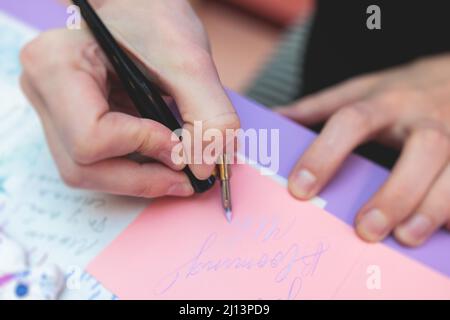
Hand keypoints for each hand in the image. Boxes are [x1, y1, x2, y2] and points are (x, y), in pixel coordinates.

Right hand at [20, 0, 238, 197]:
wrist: (141, 9)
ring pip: (87, 174)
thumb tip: (205, 168)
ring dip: (138, 181)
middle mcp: (44, 93)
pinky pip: (96, 166)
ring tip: (178, 172)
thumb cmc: (156, 19)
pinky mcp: (70, 124)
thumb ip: (208, 114)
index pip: (91, 137)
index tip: (180, 143)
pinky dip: (133, 171)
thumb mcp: (189, 61)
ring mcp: (53, 112)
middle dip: (142, 179)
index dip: (143, 146)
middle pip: (83, 167)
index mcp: (57, 65)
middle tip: (187, 178)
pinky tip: (161, 159)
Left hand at [278, 54, 449, 246]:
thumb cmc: (401, 90)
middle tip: (365, 230)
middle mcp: (426, 115)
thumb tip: (274, 118)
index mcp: (387, 100)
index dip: (325, 153)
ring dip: (433, 207)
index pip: (352, 120)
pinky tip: (442, 230)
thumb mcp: (361, 88)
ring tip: (405, 238)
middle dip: (395, 192)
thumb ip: (318, 105)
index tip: (300, 189)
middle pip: (422, 149)